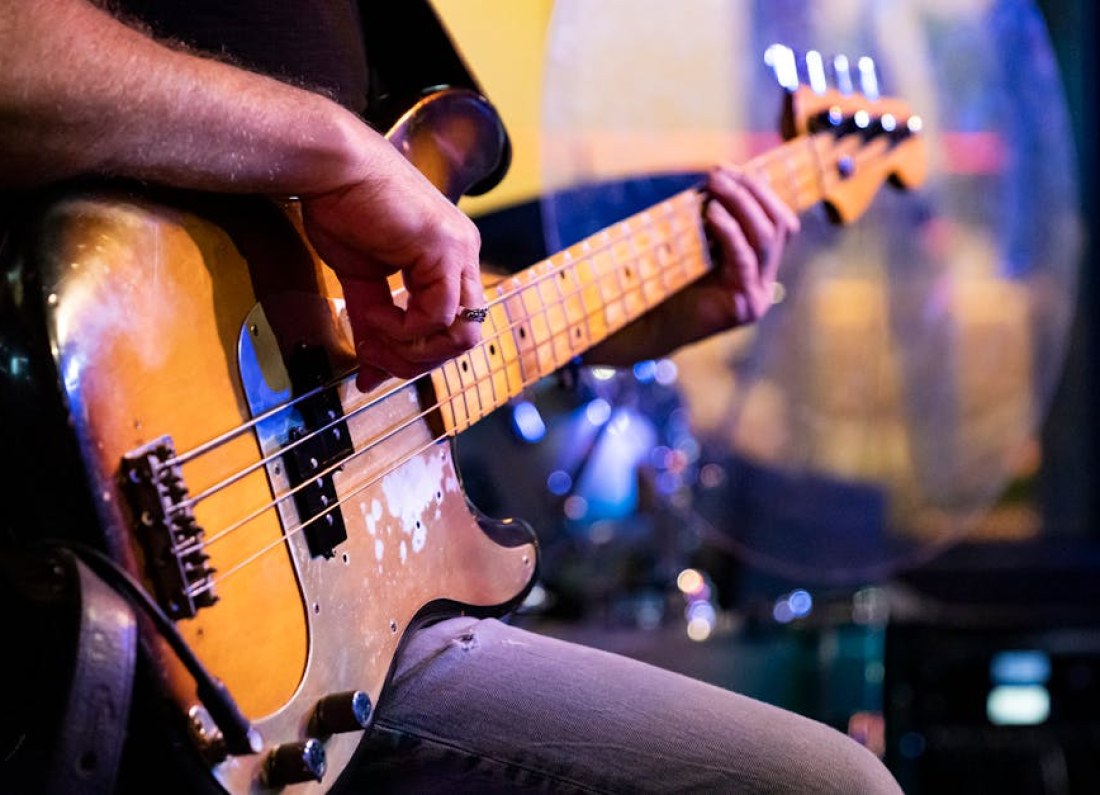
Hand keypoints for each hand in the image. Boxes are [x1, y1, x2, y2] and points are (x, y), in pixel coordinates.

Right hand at [299, 144, 486, 390]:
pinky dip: (404, 328)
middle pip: (464, 337)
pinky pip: (437, 315)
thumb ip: (374, 325)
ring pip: (463, 333)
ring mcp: (460, 251)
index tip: (375, 366)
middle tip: (377, 363)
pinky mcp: (445, 249)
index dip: (416, 356)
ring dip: (414, 350)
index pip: (452, 327)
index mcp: (450, 259)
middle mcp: (463, 254)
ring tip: (375, 339)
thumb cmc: (342, 209)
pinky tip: (376, 315)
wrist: (331, 169)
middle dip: (418, 361)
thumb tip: (370, 371)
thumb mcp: (362, 281)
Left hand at [586, 165, 799, 364]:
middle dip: (753, 192)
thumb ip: (716, 219)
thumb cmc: (667, 283)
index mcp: (760, 267)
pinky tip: (712, 214)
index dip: (760, 191)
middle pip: (781, 225)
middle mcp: (766, 282)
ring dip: (742, 204)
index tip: (729, 170)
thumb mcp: (698, 244)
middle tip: (721, 173)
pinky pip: (744, 259)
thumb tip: (721, 176)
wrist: (649, 328)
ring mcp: (758, 296)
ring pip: (767, 238)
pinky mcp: (744, 306)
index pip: (780, 222)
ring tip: (716, 185)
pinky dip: (730, 232)